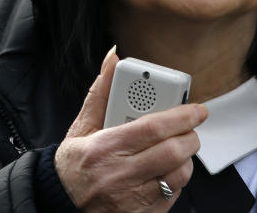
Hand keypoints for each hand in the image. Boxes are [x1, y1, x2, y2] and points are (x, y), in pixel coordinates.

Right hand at [54, 48, 207, 211]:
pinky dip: (176, 181)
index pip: (153, 128)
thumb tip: (113, 59)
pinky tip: (164, 172)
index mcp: (105, 148)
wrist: (60, 204)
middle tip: (190, 129)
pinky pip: (173, 196)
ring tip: (176, 150)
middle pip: (172, 152)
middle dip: (190, 137)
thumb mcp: (82, 126)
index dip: (181, 115)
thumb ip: (102, 92)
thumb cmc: (73, 164)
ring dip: (185, 160)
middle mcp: (119, 176)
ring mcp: (132, 200)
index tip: (196, 109)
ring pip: (178, 176)